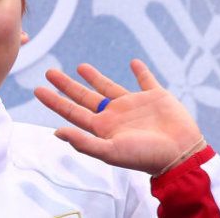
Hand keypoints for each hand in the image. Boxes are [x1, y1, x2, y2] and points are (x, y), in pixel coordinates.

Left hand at [34, 59, 202, 174]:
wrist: (181, 154)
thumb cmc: (145, 156)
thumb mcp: (111, 151)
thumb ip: (84, 142)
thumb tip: (56, 132)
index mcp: (103, 127)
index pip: (71, 111)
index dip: (54, 101)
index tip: (37, 89)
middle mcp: (114, 114)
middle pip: (84, 96)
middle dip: (66, 85)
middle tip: (50, 71)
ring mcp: (134, 105)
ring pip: (108, 86)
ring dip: (95, 77)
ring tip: (80, 66)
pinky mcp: (155, 97)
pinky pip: (146, 80)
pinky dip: (140, 71)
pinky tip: (134, 63)